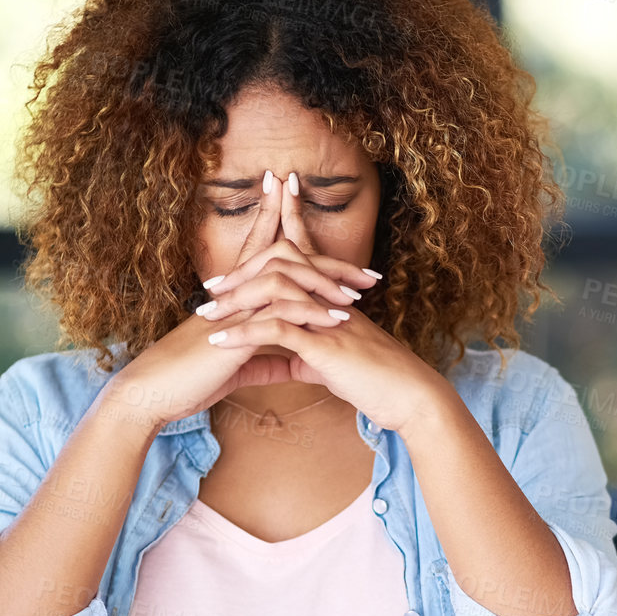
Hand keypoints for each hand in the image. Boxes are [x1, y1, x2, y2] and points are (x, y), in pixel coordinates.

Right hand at [103, 170, 370, 430]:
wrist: (153, 393)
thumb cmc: (188, 379)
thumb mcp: (234, 367)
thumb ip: (263, 359)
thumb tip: (287, 362)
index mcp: (237, 298)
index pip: (269, 257)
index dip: (296, 240)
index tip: (339, 250)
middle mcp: (237, 293)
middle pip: (286, 257)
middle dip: (329, 261)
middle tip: (369, 274)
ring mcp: (235, 307)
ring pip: (285, 277)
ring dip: (326, 284)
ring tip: (359, 296)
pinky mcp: (235, 329)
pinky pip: (278, 311)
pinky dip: (309, 312)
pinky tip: (336, 321)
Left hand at [200, 172, 449, 433]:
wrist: (411, 397)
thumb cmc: (381, 383)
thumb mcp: (340, 366)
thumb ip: (315, 358)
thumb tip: (296, 363)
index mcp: (333, 301)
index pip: (304, 256)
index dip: (285, 230)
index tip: (263, 218)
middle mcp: (330, 301)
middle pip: (282, 266)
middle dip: (244, 270)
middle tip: (210, 285)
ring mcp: (327, 319)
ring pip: (273, 294)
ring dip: (234, 305)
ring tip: (205, 317)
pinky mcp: (324, 345)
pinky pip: (277, 331)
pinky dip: (244, 334)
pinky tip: (220, 342)